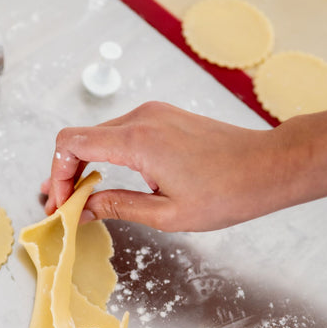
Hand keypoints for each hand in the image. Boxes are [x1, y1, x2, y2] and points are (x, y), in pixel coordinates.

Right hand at [42, 101, 287, 230]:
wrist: (269, 166)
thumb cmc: (227, 193)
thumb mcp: (166, 214)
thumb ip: (116, 207)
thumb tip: (82, 210)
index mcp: (137, 141)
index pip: (71, 144)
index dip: (57, 175)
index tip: (61, 204)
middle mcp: (140, 119)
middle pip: (79, 138)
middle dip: (66, 173)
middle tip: (64, 207)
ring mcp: (152, 114)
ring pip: (97, 135)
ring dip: (84, 165)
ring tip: (82, 198)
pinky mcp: (162, 117)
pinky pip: (118, 133)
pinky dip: (105, 155)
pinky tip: (107, 180)